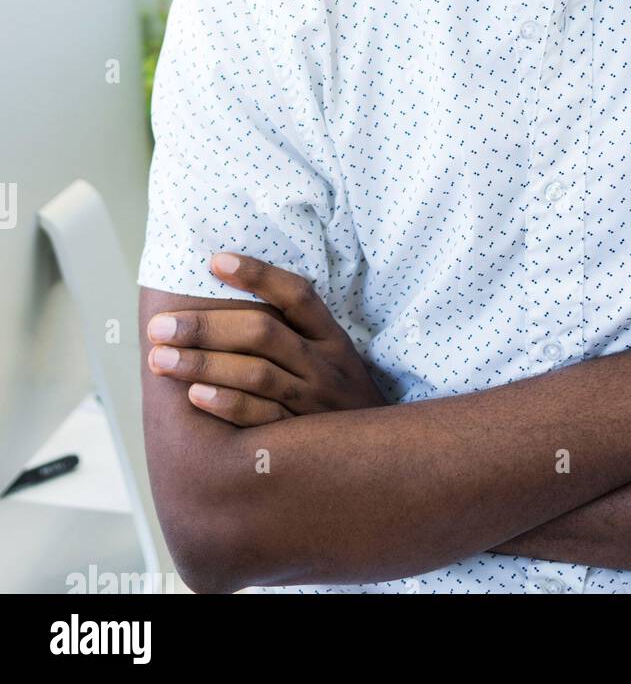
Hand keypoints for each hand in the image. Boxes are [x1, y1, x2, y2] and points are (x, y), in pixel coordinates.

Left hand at [145, 253, 386, 425]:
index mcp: (332, 338)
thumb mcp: (334, 358)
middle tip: (160, 326)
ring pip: (256, 375)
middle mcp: (325, 366)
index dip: (258, 275)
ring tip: (161, 358)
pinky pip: (262, 418)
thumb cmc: (340, 400)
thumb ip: (296, 333)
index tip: (214, 261)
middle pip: (264, 333)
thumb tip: (231, 300)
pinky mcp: (302, 441)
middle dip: (207, 327)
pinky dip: (227, 405)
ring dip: (203, 364)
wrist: (380, 459)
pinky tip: (194, 396)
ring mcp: (314, 403)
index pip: (297, 295)